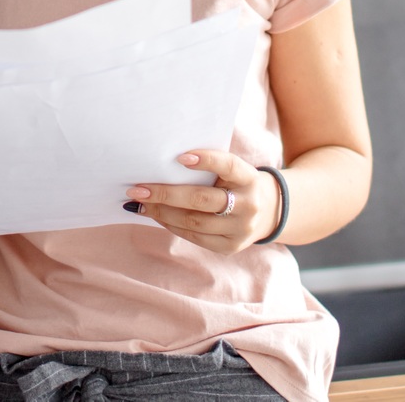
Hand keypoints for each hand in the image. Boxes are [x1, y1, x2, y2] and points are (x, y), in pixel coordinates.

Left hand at [126, 150, 280, 253]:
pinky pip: (194, 237)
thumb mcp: (233, 171)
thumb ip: (210, 167)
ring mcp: (240, 229)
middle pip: (202, 199)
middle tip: (137, 188)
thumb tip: (162, 164)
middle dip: (165, 193)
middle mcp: (248, 205)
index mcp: (249, 178)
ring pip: (194, 222)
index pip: (229, 166)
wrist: (267, 212)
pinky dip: (171, 225)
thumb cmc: (236, 182)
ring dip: (161, 212)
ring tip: (139, 204)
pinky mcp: (229, 247)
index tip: (180, 157)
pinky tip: (156, 215)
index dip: (207, 160)